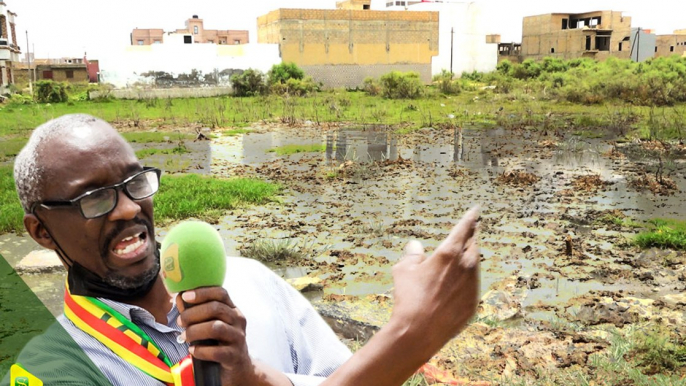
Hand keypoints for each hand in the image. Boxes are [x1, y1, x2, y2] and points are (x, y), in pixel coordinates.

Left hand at [176, 288, 291, 385]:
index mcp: (232, 309)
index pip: (221, 293)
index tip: (185, 296)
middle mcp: (238, 321)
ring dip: (194, 331)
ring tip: (184, 337)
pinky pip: (216, 351)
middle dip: (193, 313)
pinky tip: (192, 350)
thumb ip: (197, 311)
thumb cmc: (220, 342)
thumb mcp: (211, 323)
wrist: (238, 366)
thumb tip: (180, 298)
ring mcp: (238, 338)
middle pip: (216, 308)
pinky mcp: (234, 355)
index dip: (203, 292)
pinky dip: (200, 350)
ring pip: (215, 327)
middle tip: (180, 321)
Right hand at [390, 205, 479, 359]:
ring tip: (464, 255)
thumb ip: (413, 254)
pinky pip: (473, 285)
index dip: (471, 217)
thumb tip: (416, 245)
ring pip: (475, 265)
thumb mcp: (403, 270)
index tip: (476, 210)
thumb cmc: (409, 297)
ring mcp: (472, 286)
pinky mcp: (473, 303)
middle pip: (474, 245)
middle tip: (472, 229)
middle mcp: (465, 266)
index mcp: (449, 253)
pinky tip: (458, 283)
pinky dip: (468, 279)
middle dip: (473, 235)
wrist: (418, 331)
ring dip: (470, 257)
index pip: (464, 228)